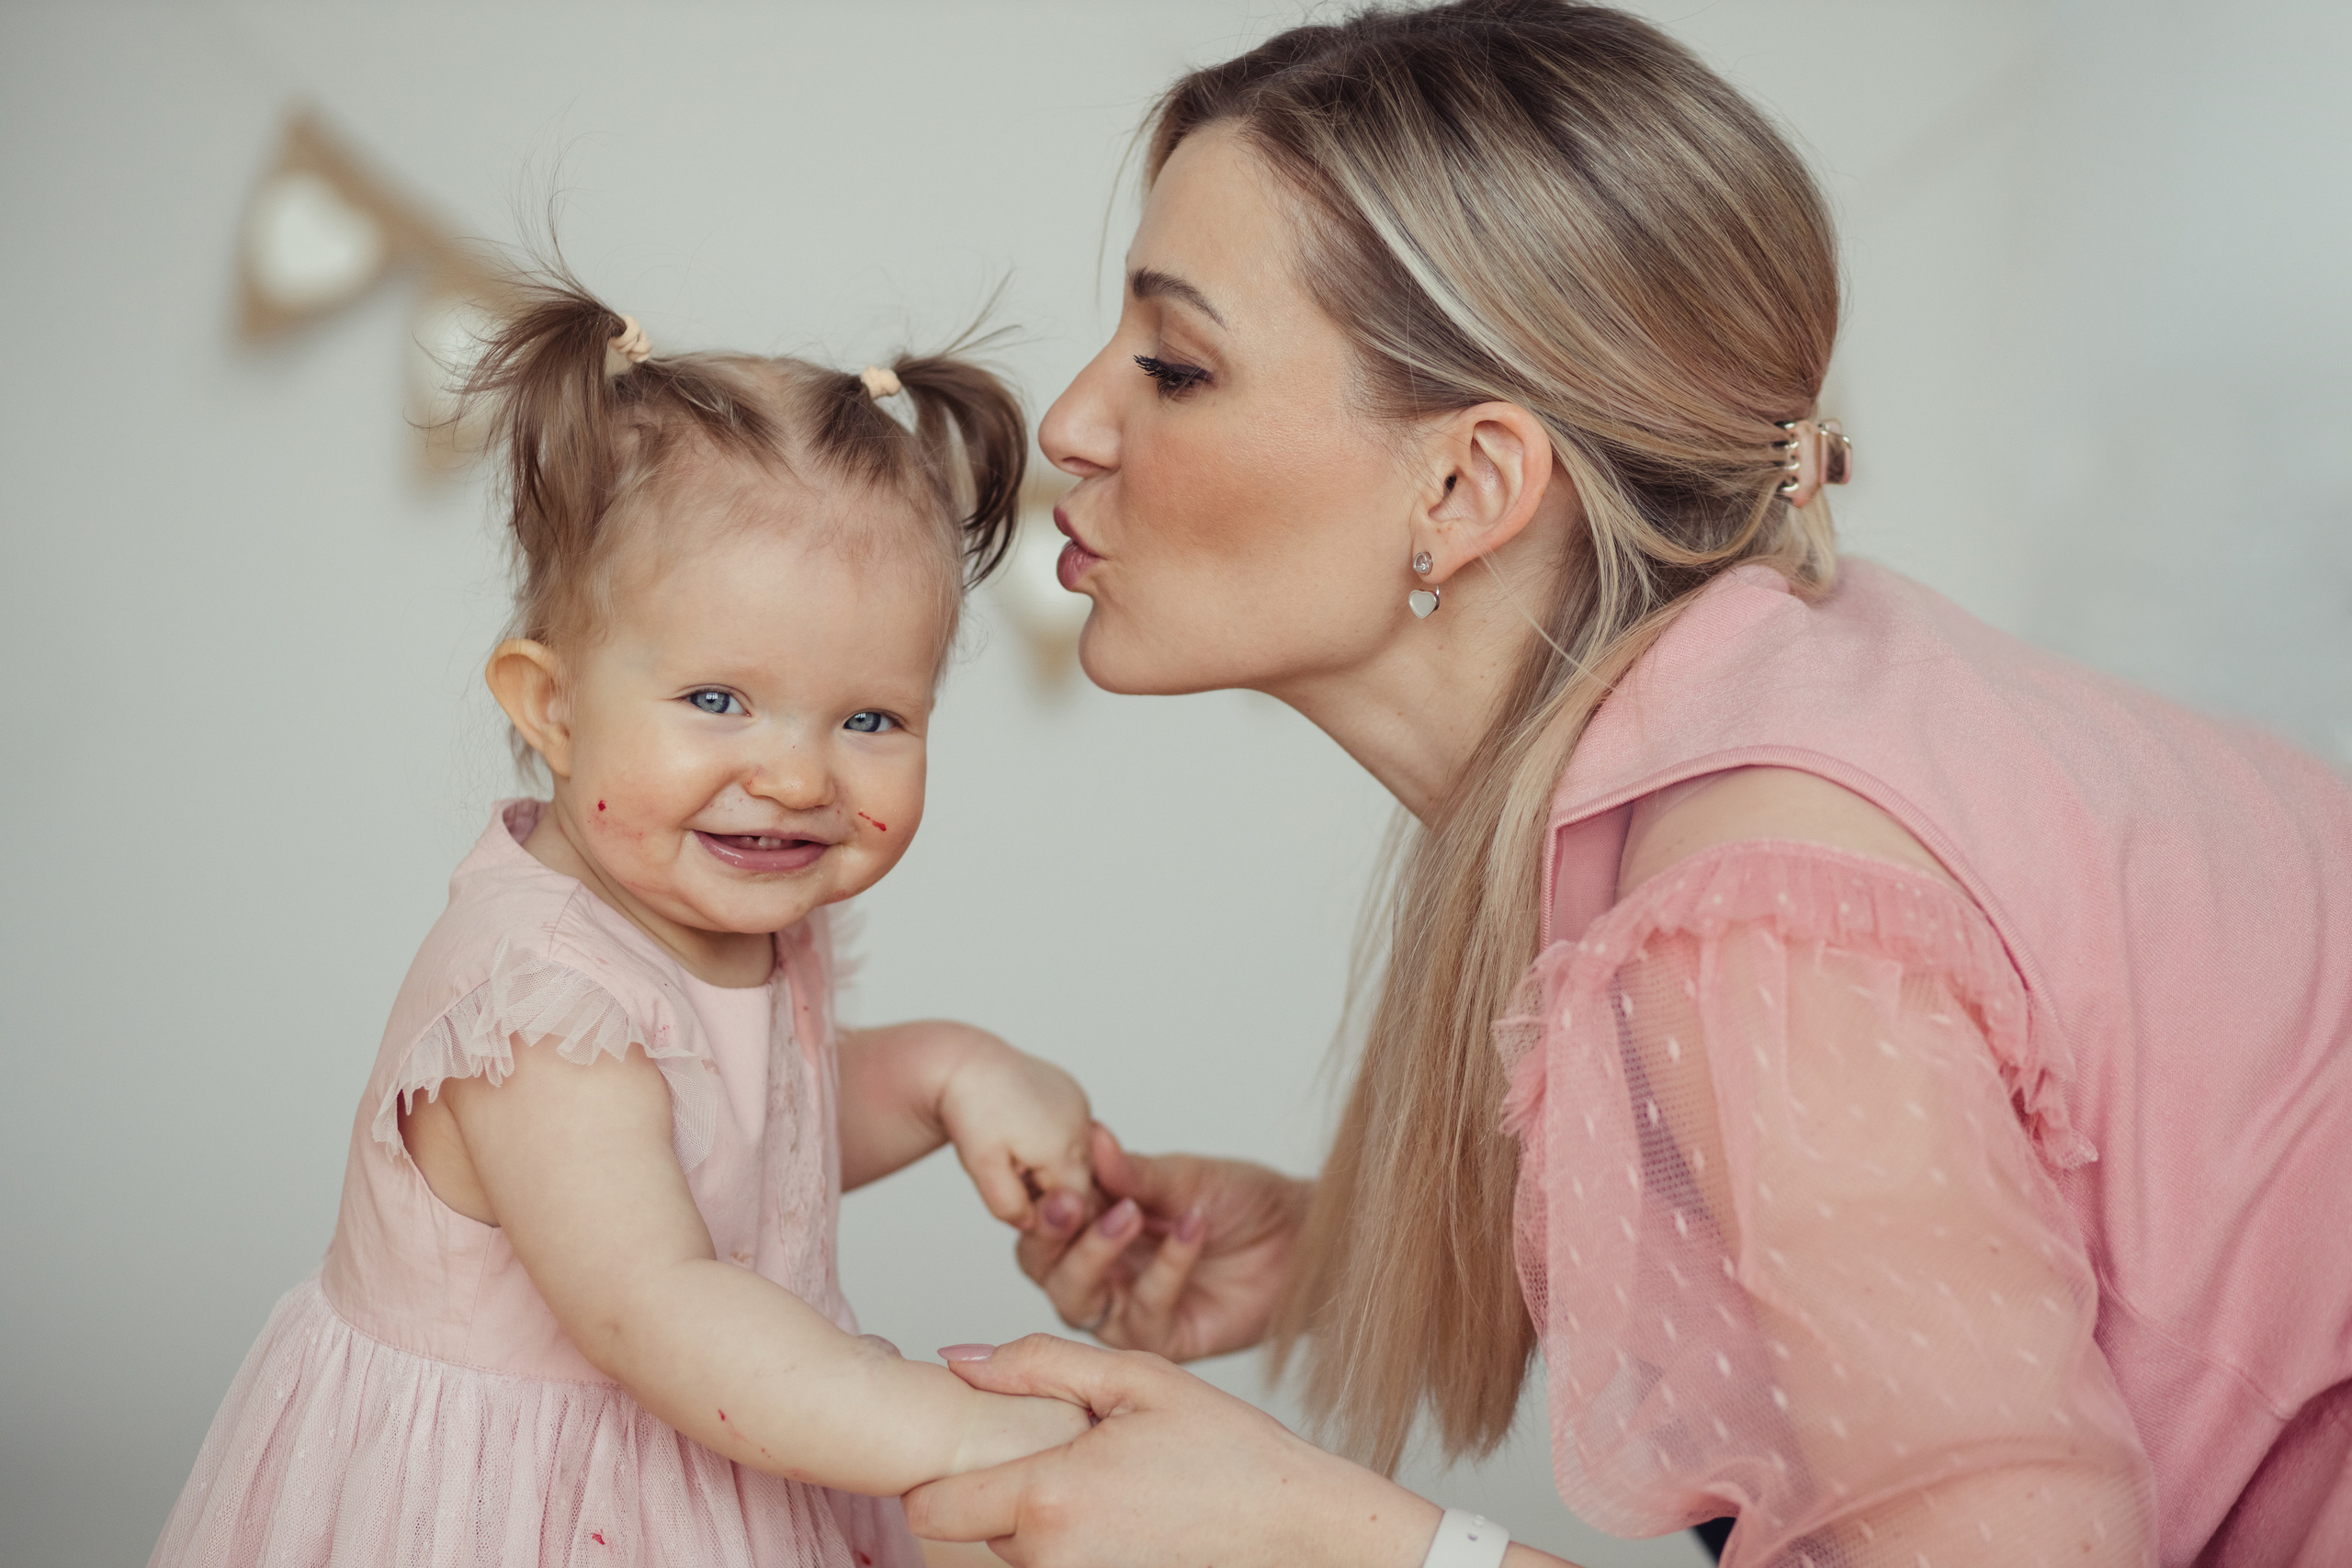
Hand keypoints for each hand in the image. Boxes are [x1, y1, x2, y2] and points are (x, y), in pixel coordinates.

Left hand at [906, 1336, 1436, 1567]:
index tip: (970, 1442)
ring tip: (1108, 1480)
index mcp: (1050, 1497)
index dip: (938, 1472)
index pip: (929, 1507)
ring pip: (1014, 1551)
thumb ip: (1035, 1364)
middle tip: (1071, 1448)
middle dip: (1003, 1485)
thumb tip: (955, 1360)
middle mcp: (1051, 1561)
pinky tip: (1123, 1515)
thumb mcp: (1137, 1379)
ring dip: (1041, 1516)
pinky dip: (1073, 1544)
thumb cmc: (1230, 1451)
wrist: (1298, 1528)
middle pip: (971, 1526)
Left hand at [939, 1037, 1094, 1231]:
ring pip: (1078, 1159)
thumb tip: (1030, 1224)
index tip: (1016, 1200)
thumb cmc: (970, 1111)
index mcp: (1065, 1147)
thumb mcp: (981, 1167)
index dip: (1047, 1214)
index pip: (1076, 1207)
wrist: (963, 1063)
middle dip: (1048, 1190)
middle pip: (1079, 1182)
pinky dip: (1053, 1145)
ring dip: (1050, 1167)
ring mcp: (1081, 1105)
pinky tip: (1022, 1135)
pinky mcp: (1074, 1094)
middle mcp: (1082, 1124)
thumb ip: (1008, 1204)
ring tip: (1013, 1152)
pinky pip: (1073, 1135)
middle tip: (1010, 1174)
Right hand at [1020, 1125, 1308, 1361]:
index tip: (1059, 1174)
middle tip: (1073, 1204)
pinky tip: (1190, 1229)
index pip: (1042, 1218)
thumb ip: (1136, 1172)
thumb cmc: (1244, 1201)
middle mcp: (1100, 1270)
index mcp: (1093, 1223)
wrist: (1304, 1236)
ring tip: (1130, 1214)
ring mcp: (1127, 1307)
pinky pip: (1144, 1315)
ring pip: (1076, 1299)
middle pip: (1042, 1266)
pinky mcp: (1164, 1339)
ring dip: (1095, 1255)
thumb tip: (1093, 1139)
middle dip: (1051, 1236)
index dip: (1042, 1200)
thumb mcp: (1187, 1176)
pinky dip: (1165, 1270)